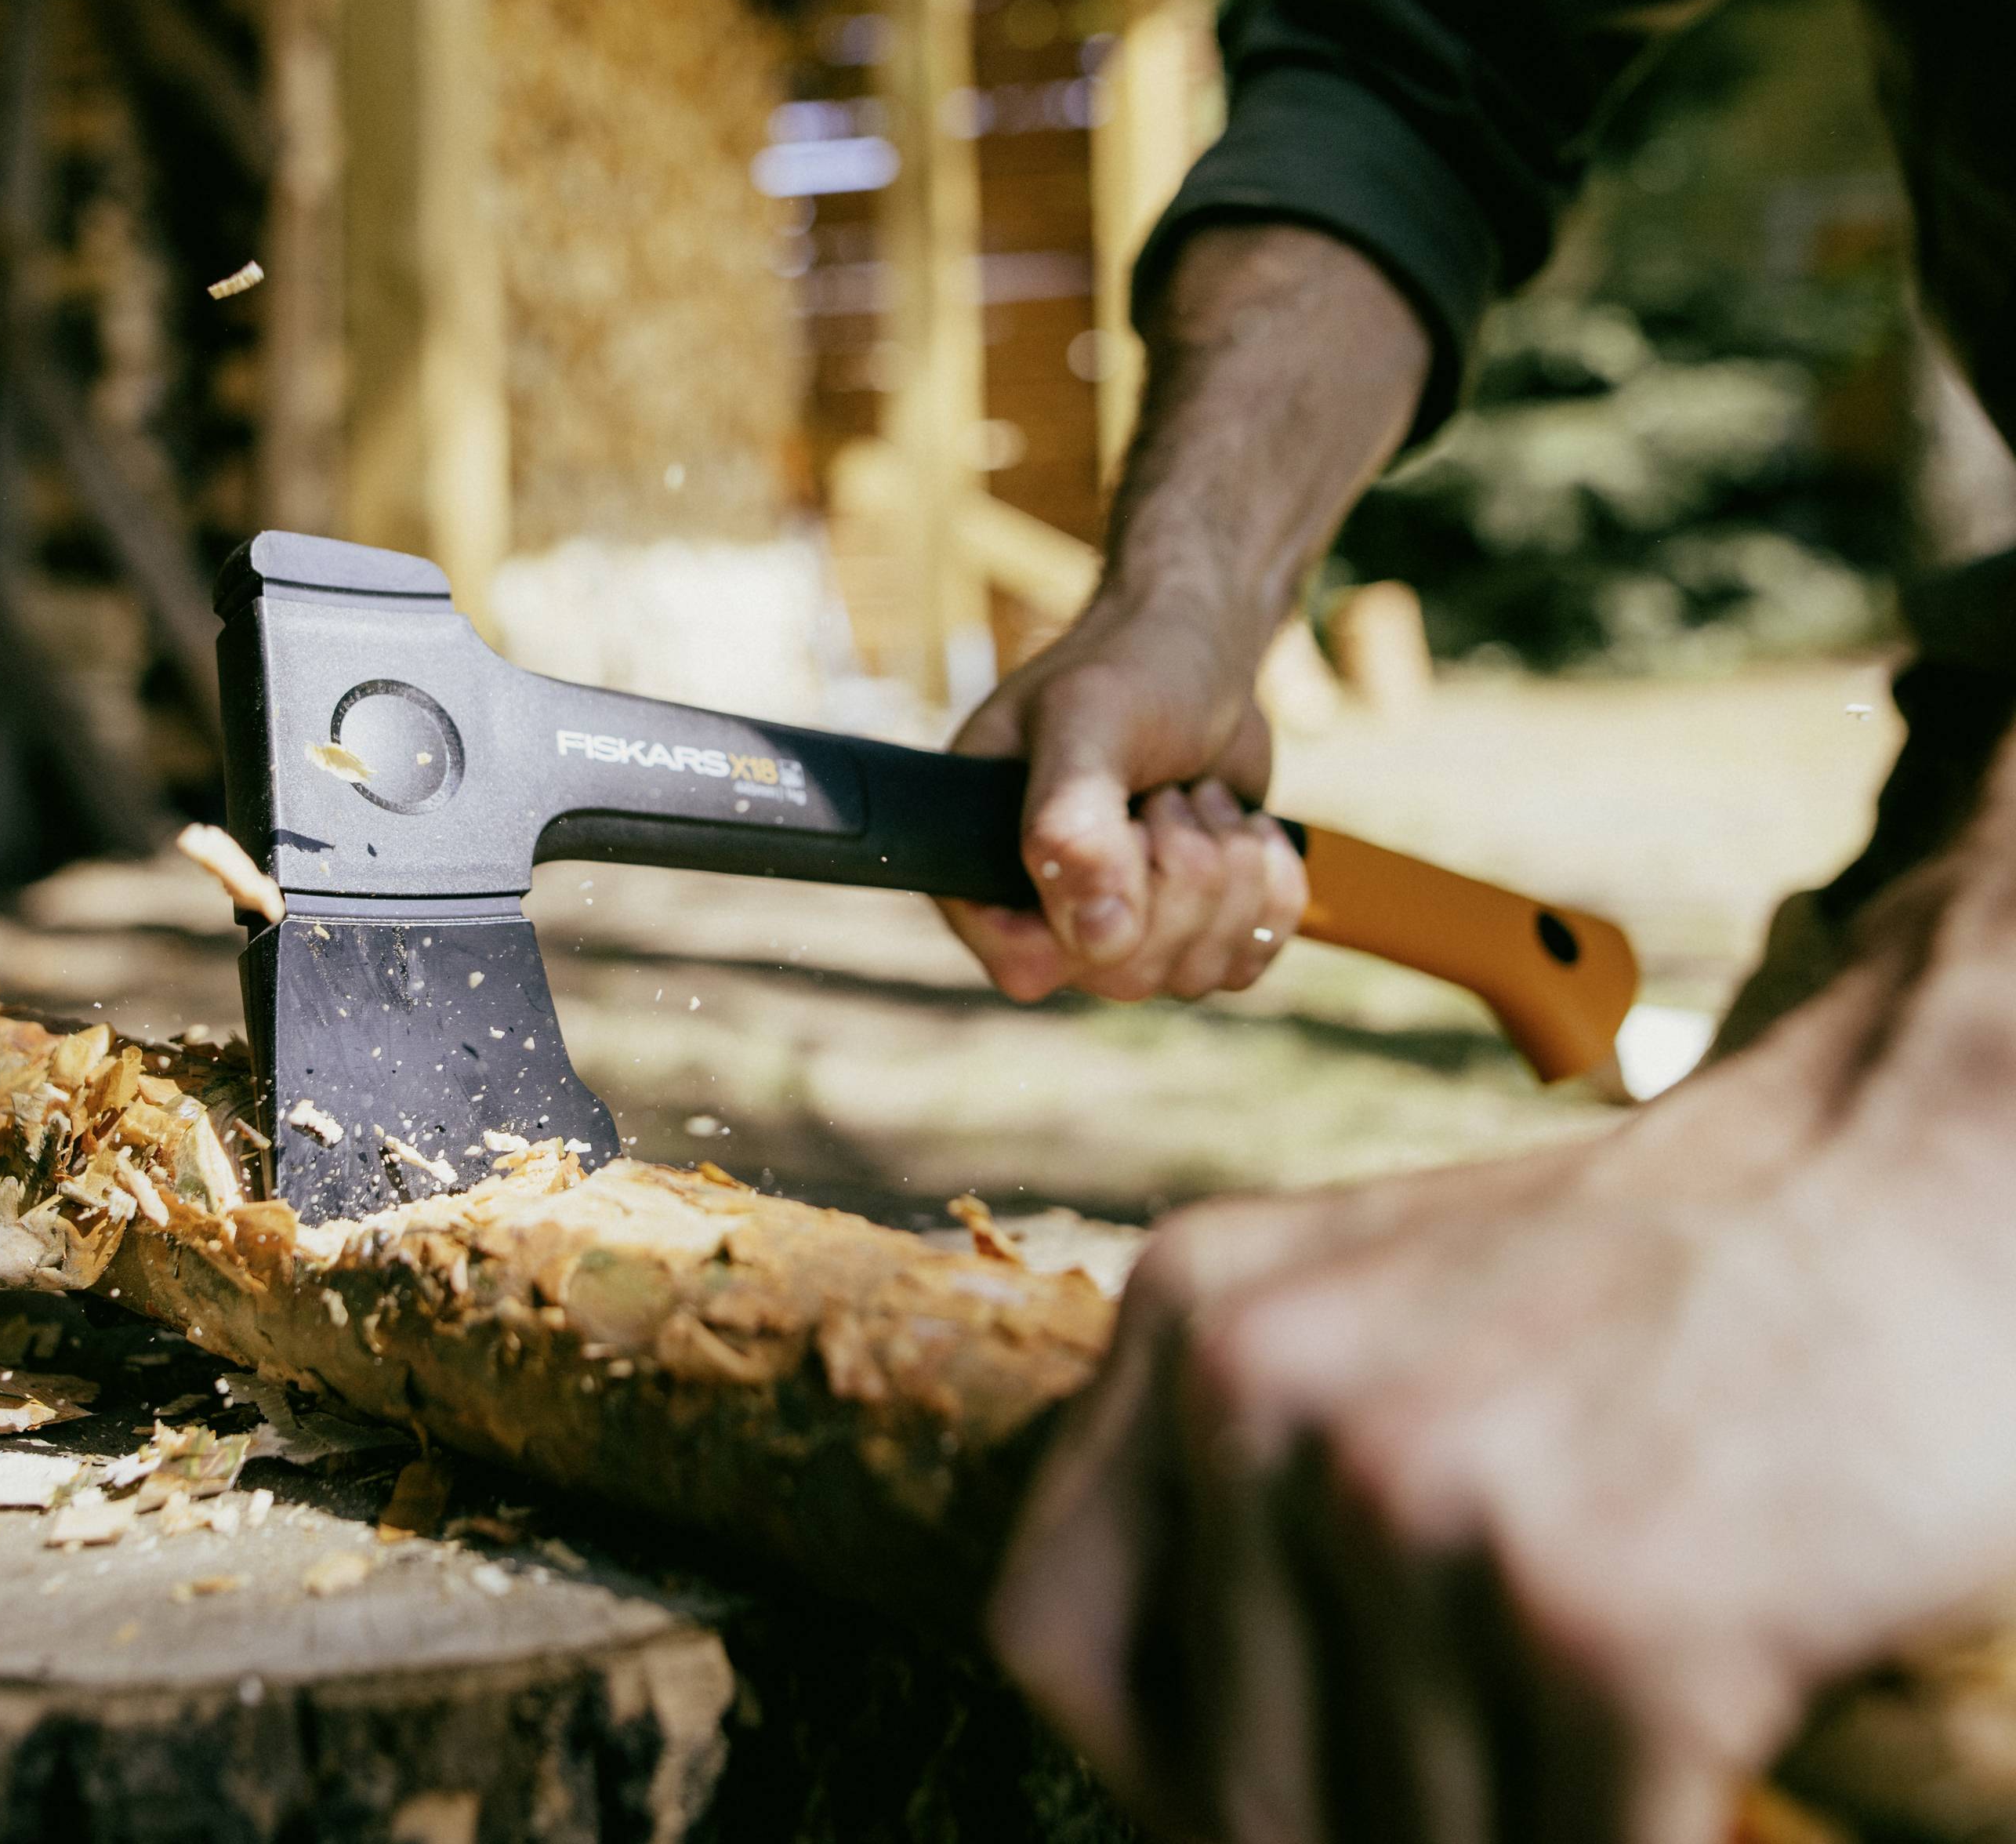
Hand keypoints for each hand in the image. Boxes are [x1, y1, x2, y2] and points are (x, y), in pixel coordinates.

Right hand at [940, 608, 1307, 1002]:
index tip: (1128, 826)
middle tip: (1168, 791)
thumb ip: (1072, 822)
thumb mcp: (1089, 720)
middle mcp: (1047, 912)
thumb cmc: (1129, 665)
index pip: (1027, 965)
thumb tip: (1096, 937)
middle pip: (1123, 974)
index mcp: (984, 865)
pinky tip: (1248, 826)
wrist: (1201, 647)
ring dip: (1229, 872)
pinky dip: (1272, 889)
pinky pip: (1248, 962)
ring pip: (1193, 973)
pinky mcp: (1195, 927)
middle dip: (1179, 874)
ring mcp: (1126, 927)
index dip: (1090, 919)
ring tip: (1199, 796)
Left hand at [988, 823, 2015, 1843]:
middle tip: (1479, 1785)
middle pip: (1224, 1786)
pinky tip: (1690, 1796)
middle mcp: (1267, 1391)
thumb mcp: (1376, 1316)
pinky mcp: (1607, 1620)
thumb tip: (1190, 1761)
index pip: (1048, 1631)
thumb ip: (1255, 1477)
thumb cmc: (1651, 1284)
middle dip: (1348, 1830)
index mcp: (1194, 1315)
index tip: (1267, 1790)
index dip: (1152, 1766)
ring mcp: (1424, 1498)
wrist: (1903, 1174)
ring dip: (1506, 1841)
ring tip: (1589, 1760)